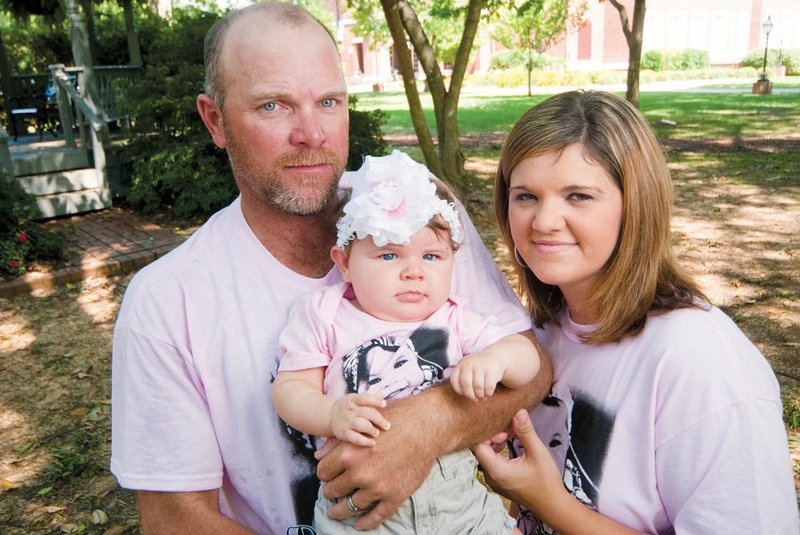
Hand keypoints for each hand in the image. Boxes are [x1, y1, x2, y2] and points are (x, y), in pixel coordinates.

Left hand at [316, 396, 438, 529]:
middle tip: (333, 491)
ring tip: (336, 512)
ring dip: (340, 511)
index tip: (328, 476)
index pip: (323, 472)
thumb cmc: (395, 418)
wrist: (427, 425)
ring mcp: (377, 487)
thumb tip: (319, 455)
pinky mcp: (394, 496)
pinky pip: (375, 517)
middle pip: (332, 491)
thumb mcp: (363, 422)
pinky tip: (359, 524)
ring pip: (349, 507)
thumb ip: (338, 440)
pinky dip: (365, 523)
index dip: (324, 474)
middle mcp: (359, 473)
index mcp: (348, 453)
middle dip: (330, 491)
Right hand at [331, 393, 390, 446]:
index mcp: (353, 400)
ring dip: (371, 429)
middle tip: (387, 426)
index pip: (365, 398)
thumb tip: (380, 393)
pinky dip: (365, 442)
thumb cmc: (350, 408)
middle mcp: (349, 410)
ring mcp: (346, 422)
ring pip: (361, 425)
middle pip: (367, 413)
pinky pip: (356, 438)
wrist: (331, 416)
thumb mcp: (356, 400)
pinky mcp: (343, 433)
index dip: (375, 400)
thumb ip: (369, 399)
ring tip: (377, 433)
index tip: (384, 404)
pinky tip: (373, 443)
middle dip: (379, 419)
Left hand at [450, 352, 505, 399]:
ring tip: (482, 396)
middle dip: (471, 396)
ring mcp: (480, 366)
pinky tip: (488, 393)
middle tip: (475, 399)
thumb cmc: (478, 369)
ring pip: (478, 387)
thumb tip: (463, 395)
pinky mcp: (491, 370)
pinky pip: (489, 387)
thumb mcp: (467, 369)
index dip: (459, 391)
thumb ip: (461, 379)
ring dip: (480, 396)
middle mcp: (469, 363)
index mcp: (460, 364)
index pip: (454, 381)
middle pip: (466, 385)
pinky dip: (488, 393)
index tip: (466, 393)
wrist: (495, 356)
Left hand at [472, 409, 563, 509]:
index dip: (488, 434)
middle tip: (509, 429)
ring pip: (486, 454)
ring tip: (511, 434)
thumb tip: (519, 412)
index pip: (477, 446)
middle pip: (480, 449)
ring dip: (496, 441)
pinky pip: (492, 461)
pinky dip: (498, 450)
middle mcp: (490, 477)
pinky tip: (510, 443)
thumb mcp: (538, 453)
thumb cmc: (546, 482)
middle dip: (492, 435)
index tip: (504, 430)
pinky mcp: (499, 480)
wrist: (553, 505)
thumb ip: (526, 432)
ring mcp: (494, 480)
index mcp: (496, 471)